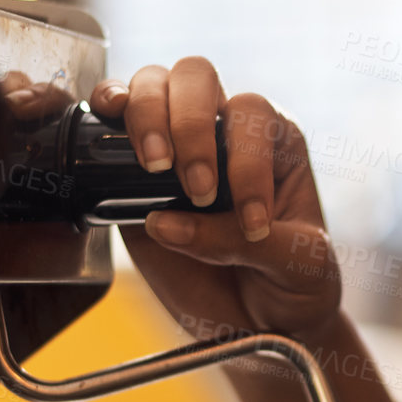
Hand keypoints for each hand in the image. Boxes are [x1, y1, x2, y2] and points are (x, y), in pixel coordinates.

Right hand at [86, 58, 341, 340]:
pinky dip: (105, 107)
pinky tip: (106, 119)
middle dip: (192, 127)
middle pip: (197, 77)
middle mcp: (223, 129)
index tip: (254, 228)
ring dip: (148, 116)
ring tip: (155, 167)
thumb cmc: (293, 284)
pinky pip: (112, 117)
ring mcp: (175, 145)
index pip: (252, 116)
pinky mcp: (132, 175)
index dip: (249, 164)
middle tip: (198, 189)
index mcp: (275, 141)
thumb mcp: (296, 265)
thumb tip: (161, 222)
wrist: (263, 324)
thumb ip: (237, 241)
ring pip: (153, 84)